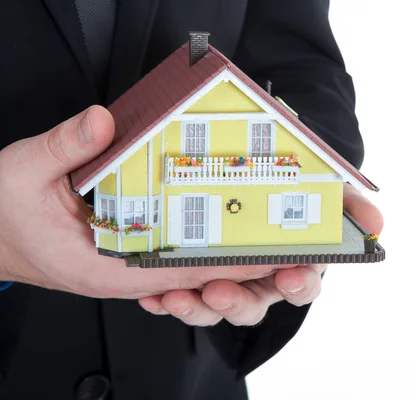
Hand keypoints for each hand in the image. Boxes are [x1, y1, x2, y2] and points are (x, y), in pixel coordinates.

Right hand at [0, 106, 283, 297]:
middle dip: (235, 263)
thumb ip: (64, 147)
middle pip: (190, 273)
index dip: (225, 264)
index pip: (178, 271)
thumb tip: (104, 122)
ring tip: (260, 234)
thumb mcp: (22, 171)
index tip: (265, 256)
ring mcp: (122, 265)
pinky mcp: (121, 252)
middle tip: (279, 242)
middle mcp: (119, 274)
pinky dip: (193, 242)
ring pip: (181, 265)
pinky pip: (165, 252)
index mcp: (102, 268)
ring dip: (219, 253)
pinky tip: (216, 225)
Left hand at [138, 184, 383, 325]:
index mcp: (296, 262)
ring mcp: (229, 277)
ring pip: (214, 306)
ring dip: (195, 307)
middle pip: (253, 304)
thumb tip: (377, 223)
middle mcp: (262, 278)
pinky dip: (167, 297)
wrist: (262, 175)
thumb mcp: (326, 186)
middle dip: (237, 302)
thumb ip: (349, 202)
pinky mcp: (196, 274)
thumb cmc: (297, 187)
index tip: (290, 276)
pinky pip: (182, 294)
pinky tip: (152, 293)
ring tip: (175, 296)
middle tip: (218, 290)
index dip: (299, 284)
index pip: (303, 283)